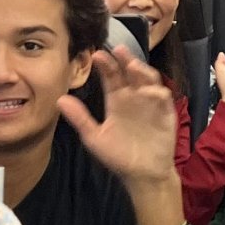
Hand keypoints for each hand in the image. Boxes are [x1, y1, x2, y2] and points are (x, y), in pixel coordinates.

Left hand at [57, 46, 177, 182]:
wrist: (143, 174)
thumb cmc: (119, 156)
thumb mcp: (95, 137)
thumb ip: (80, 118)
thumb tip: (59, 99)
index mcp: (117, 99)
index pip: (111, 76)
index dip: (106, 64)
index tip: (97, 55)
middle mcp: (134, 96)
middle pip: (131, 72)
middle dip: (126, 59)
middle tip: (118, 49)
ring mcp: (151, 102)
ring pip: (148, 79)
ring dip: (142, 70)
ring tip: (132, 65)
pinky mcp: (165, 111)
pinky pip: (163, 97)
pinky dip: (157, 91)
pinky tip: (148, 90)